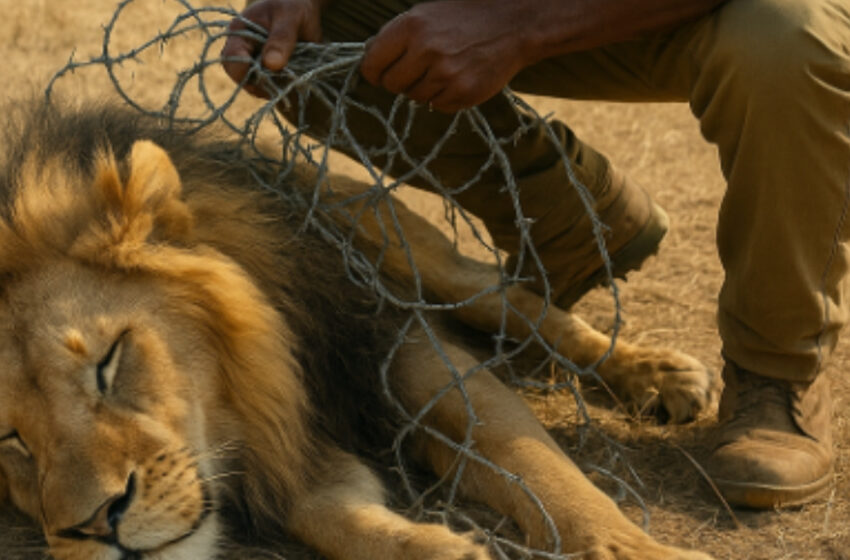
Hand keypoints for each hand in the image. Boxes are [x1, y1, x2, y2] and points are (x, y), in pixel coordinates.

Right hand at [221, 0, 323, 97]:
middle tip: (287, 79)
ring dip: (276, 88)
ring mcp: (255, 66)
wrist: (303, 10)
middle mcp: (243, 52)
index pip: (231, 59)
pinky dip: (284, 89)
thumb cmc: (292, 7)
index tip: (269, 72)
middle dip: (263, 84)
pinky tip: (297, 81)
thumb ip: (281, 38)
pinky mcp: (269, 75)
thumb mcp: (290, 17)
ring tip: (295, 77)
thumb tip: (271, 65)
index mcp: (239, 33)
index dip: (245, 70)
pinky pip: (272, 90)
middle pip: (241, 79)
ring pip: (258, 88)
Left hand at [360, 0, 532, 112]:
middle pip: (391, 85)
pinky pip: (438, 106)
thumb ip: (398, 36)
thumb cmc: (466, 16)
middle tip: (417, 70)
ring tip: (444, 68)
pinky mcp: (462, 93)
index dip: (375, 71)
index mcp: (411, 26)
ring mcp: (445, 74)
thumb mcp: (427, 13)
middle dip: (400, 81)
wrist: (514, 23)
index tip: (381, 73)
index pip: (372, 64)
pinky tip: (458, 77)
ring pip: (415, 97)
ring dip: (424, 88)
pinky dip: (444, 96)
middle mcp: (425, 49)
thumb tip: (370, 58)